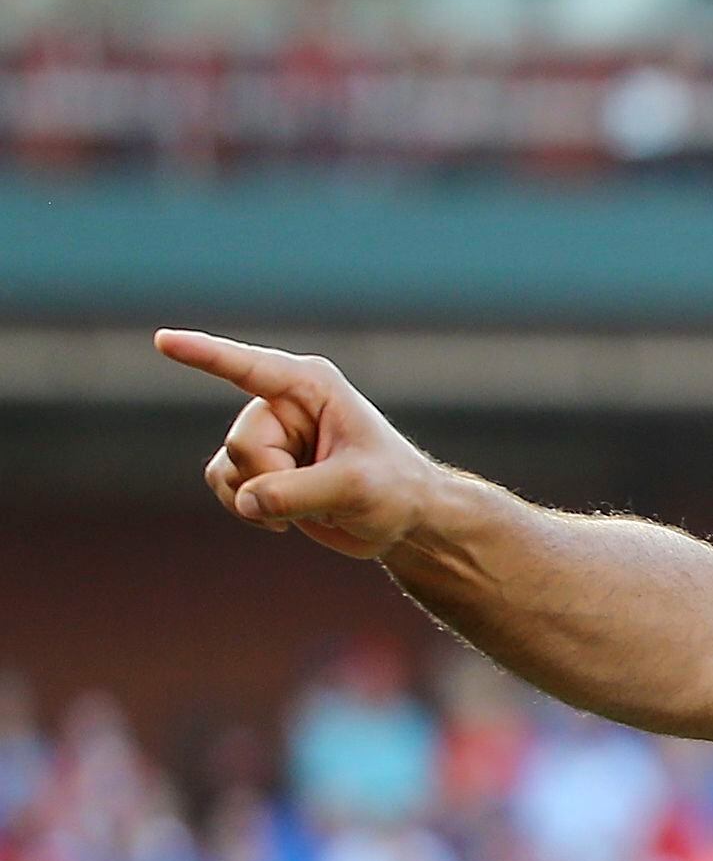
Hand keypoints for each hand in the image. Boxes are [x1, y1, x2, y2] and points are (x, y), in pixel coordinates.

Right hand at [164, 331, 439, 560]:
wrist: (402, 519)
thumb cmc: (393, 490)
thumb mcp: (355, 488)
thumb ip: (295, 493)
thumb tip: (244, 500)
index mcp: (311, 386)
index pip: (248, 368)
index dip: (204, 354)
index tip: (163, 340)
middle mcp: (281, 402)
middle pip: (242, 443)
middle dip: (275, 478)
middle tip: (325, 489)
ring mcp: (266, 434)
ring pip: (227, 468)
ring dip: (260, 498)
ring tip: (310, 503)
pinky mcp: (256, 465)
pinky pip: (221, 483)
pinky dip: (245, 509)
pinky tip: (281, 520)